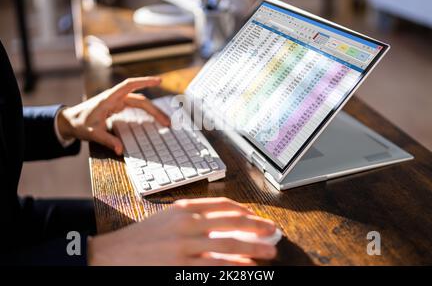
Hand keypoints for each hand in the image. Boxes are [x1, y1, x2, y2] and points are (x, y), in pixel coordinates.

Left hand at [57, 77, 169, 154]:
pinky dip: (148, 112)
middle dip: (155, 110)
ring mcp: (118, 102)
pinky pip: (137, 107)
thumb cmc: (80, 124)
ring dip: (154, 112)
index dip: (144, 81)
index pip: (129, 85)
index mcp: (109, 98)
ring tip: (165, 122)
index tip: (158, 81)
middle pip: (141, 100)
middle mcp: (116, 98)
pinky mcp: (120, 106)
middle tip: (167, 122)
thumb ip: (107, 140)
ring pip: (141, 103)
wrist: (71, 121)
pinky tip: (155, 118)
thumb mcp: (92, 134)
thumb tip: (120, 150)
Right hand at [88, 198, 277, 265]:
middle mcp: (187, 224)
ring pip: (228, 246)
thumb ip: (194, 217)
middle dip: (258, 229)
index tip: (259, 218)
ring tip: (269, 253)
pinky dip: (233, 268)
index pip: (224, 206)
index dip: (247, 212)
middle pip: (232, 224)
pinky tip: (246, 269)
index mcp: (184, 208)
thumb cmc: (143, 236)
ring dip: (253, 249)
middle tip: (274, 234)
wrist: (114, 254)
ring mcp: (184, 247)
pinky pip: (214, 268)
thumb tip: (226, 223)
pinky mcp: (180, 267)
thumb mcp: (169, 218)